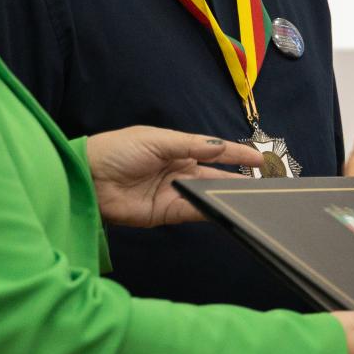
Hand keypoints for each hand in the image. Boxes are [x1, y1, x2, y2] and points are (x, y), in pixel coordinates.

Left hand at [85, 127, 262, 227]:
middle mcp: (179, 170)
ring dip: (227, 196)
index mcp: (177, 148)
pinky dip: (210, 210)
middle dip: (237, 179)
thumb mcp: (156, 141)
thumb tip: (220, 146)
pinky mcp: (165, 213)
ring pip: (208, 194)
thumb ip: (190, 145)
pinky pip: (193, 212)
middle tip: (264, 184)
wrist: (89, 177)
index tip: (260, 158)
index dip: (236, 154)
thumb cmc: (117, 150)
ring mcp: (174, 193)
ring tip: (251, 197)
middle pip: (215, 175)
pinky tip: (225, 208)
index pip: (214, 150)